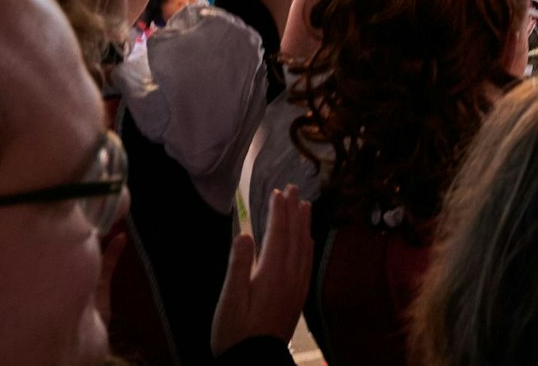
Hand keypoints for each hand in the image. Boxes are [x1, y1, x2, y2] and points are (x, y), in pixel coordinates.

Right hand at [210, 187, 312, 356]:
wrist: (254, 362)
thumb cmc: (235, 333)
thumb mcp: (229, 300)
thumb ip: (238, 266)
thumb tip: (245, 233)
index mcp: (271, 274)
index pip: (278, 234)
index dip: (279, 211)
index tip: (277, 191)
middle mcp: (289, 277)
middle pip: (295, 236)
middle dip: (294, 211)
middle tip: (293, 188)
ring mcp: (296, 287)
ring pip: (304, 247)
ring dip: (304, 225)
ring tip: (305, 205)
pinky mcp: (297, 296)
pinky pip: (307, 263)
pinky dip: (307, 245)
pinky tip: (307, 240)